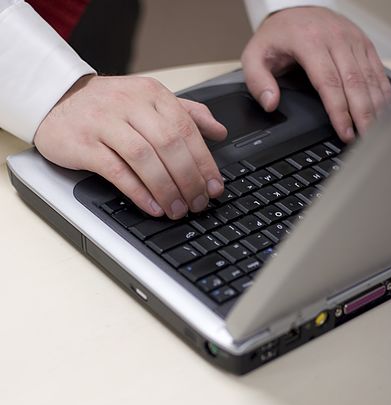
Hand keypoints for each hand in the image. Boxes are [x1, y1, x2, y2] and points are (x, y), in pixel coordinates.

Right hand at [34, 75, 226, 218]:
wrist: (55, 98)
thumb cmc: (107, 105)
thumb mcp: (149, 101)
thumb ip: (186, 113)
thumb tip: (219, 131)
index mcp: (151, 94)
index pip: (187, 129)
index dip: (204, 163)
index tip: (214, 187)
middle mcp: (130, 105)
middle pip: (169, 145)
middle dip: (189, 180)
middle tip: (198, 203)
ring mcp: (105, 123)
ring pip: (144, 158)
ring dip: (166, 189)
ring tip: (177, 209)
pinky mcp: (84, 144)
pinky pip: (116, 171)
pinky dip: (138, 192)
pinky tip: (153, 207)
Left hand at [241, 7, 390, 142]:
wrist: (295, 8)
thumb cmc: (277, 35)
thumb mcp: (255, 55)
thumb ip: (258, 81)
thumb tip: (270, 104)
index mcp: (309, 42)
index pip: (329, 83)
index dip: (339, 111)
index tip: (344, 132)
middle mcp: (335, 39)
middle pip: (354, 83)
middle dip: (362, 114)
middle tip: (364, 137)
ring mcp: (352, 40)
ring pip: (369, 77)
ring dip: (375, 105)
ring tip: (374, 129)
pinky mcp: (362, 42)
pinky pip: (376, 69)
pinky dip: (381, 91)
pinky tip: (382, 109)